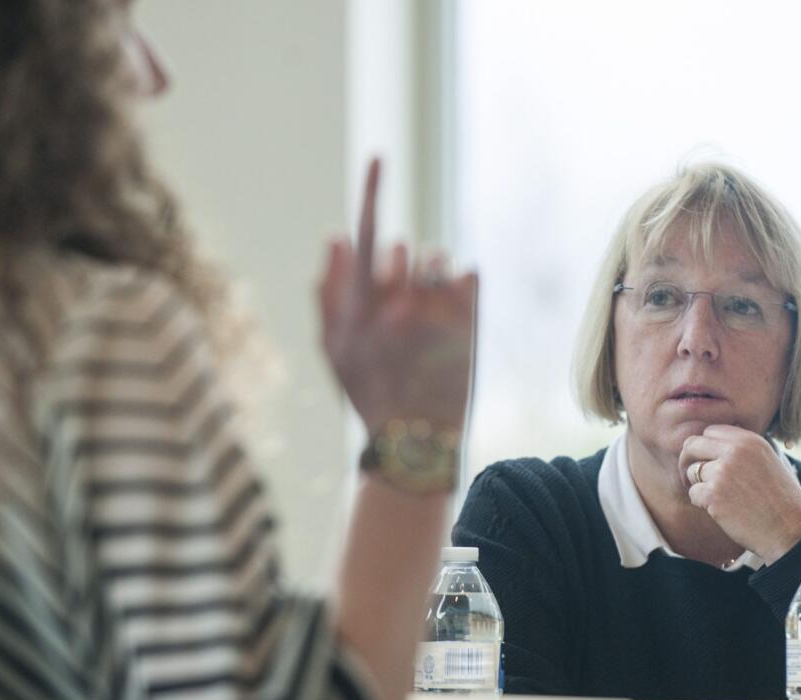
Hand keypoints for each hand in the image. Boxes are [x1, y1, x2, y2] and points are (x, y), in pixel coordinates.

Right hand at [319, 159, 476, 433]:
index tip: (378, 157)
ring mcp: (439, 310)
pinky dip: (458, 292)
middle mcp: (400, 300)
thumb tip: (337, 234)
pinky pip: (467, 275)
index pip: (365, 231)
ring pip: (437, 260)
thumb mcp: (333, 348)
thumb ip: (329, 289)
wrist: (417, 441)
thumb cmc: (368, 393)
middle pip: (403, 248)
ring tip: (426, 325)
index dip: (371, 190)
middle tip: (399, 313)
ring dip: (431, 280)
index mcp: (362, 305)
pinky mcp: (470, 319)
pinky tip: (448, 329)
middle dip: (399, 270)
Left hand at [678, 425, 800, 563]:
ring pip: (691, 471)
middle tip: (692, 476)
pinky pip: (693, 493)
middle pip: (692, 444)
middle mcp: (735, 451)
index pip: (711, 431)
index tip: (706, 460)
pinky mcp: (713, 494)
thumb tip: (715, 446)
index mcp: (750, 441)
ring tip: (718, 499)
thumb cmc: (782, 501)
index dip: (705, 447)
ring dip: (698, 485)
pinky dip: (702, 504)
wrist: (790, 531)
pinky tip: (721, 510)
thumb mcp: (770, 462)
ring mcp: (722, 472)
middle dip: (688, 460)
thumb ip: (744, 451)